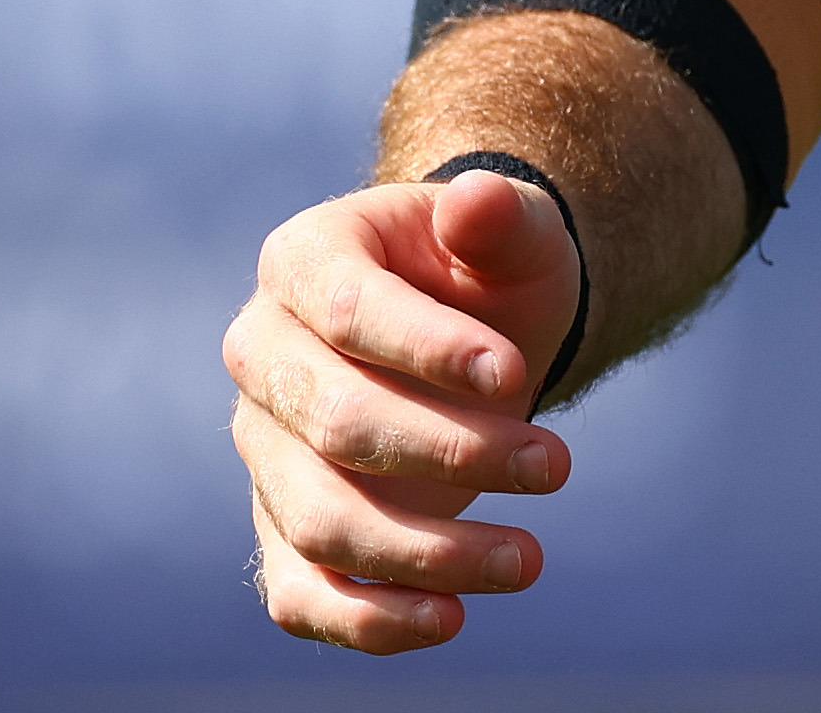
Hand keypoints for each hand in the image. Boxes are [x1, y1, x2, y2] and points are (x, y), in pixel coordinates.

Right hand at [228, 171, 580, 651]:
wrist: (470, 337)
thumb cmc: (487, 274)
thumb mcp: (513, 230)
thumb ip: (499, 214)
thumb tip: (479, 201)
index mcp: (302, 262)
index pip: (350, 311)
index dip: (429, 350)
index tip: (516, 379)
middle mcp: (262, 356)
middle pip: (334, 424)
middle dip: (451, 454)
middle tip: (558, 465)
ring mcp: (264, 450)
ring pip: (319, 521)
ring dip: (426, 553)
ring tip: (530, 560)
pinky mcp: (283, 528)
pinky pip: (300, 593)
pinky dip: (367, 621)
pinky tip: (452, 618)